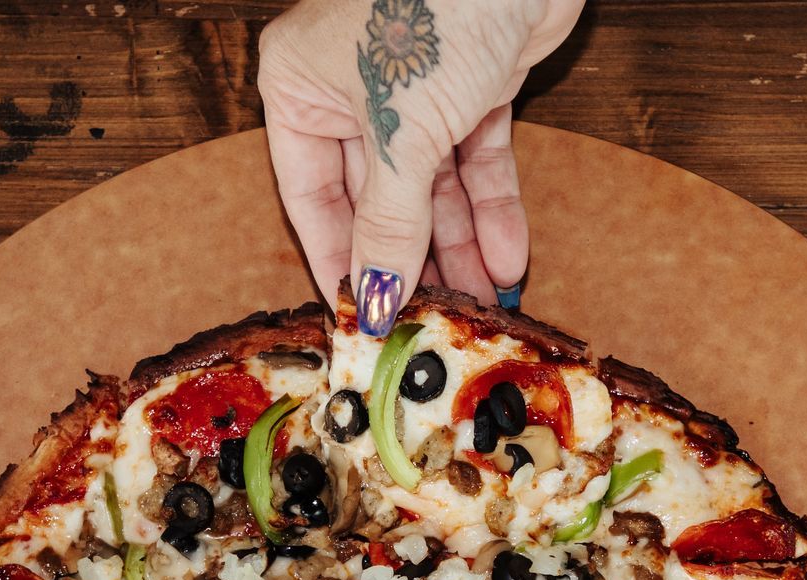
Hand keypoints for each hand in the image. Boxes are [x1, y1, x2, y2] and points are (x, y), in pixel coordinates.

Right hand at [260, 0, 584, 331]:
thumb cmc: (432, 5)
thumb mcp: (401, 134)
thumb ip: (389, 223)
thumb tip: (373, 297)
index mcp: (300, 87)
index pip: (311, 196)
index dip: (340, 260)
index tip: (361, 316)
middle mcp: (351, 86)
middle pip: (377, 197)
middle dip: (409, 260)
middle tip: (428, 321)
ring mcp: (418, 85)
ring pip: (432, 187)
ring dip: (457, 246)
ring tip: (476, 306)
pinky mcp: (475, 82)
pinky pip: (477, 162)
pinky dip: (492, 209)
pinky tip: (505, 258)